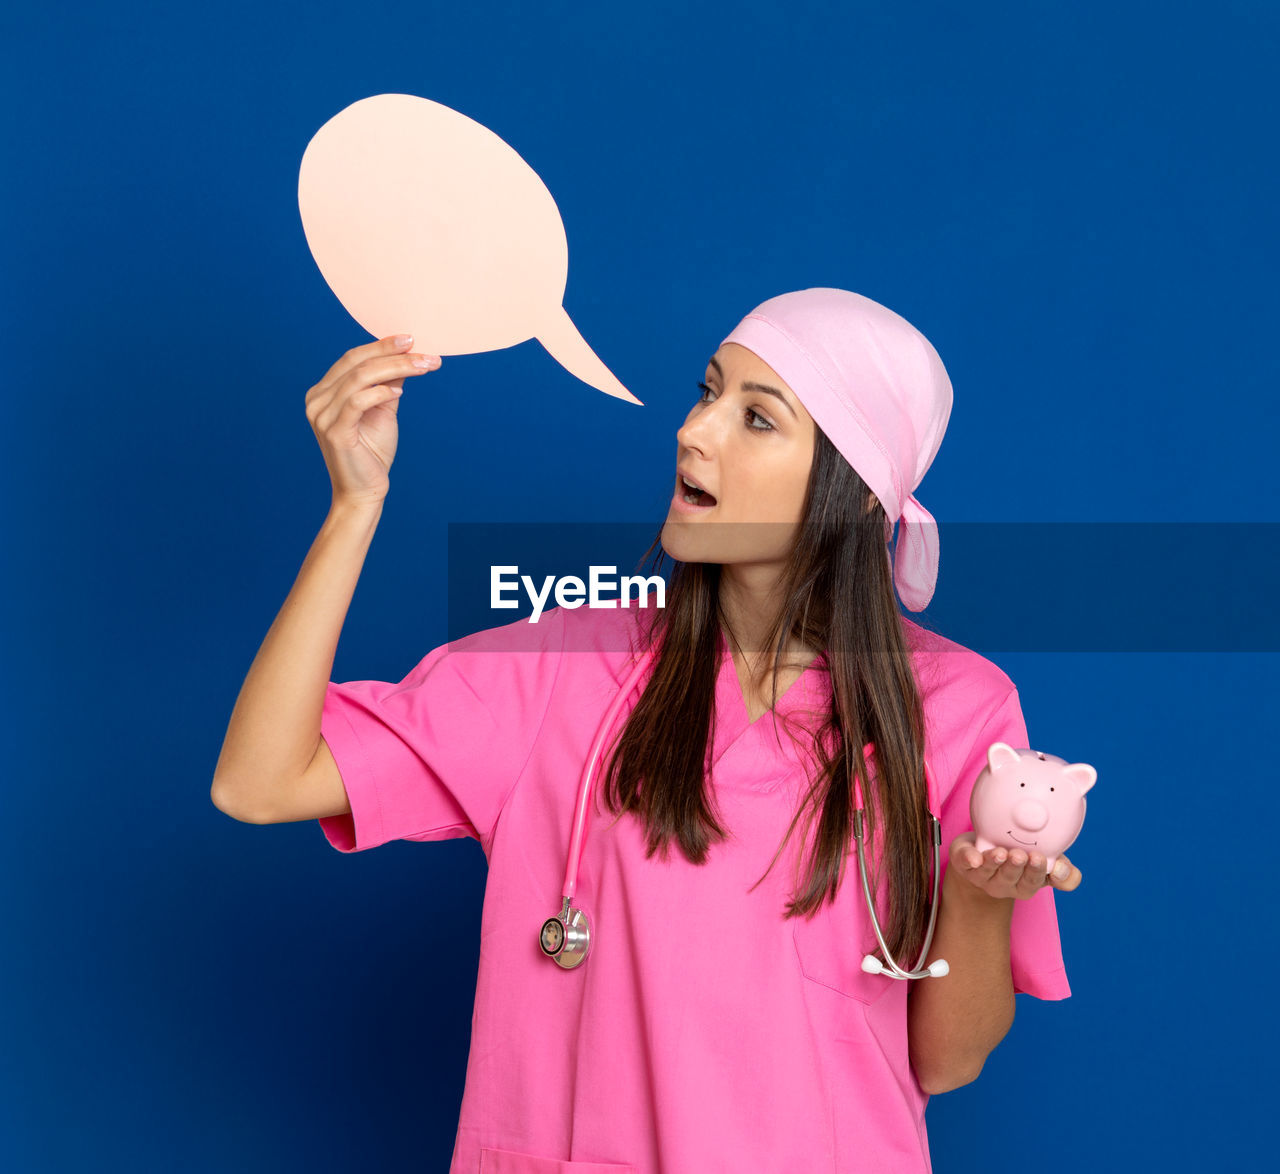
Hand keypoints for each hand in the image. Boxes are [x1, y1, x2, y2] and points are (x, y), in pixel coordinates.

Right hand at [304, 334, 442, 506]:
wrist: (365, 491)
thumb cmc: (372, 452)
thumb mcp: (383, 410)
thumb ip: (388, 384)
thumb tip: (405, 357)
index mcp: (324, 392)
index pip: (353, 359)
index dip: (380, 346)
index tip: (410, 339)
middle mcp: (317, 400)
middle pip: (356, 364)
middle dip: (392, 354)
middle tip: (422, 350)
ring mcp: (321, 415)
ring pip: (360, 379)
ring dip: (395, 369)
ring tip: (423, 367)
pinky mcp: (333, 432)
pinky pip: (358, 402)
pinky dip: (380, 392)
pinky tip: (400, 391)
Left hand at [948, 831, 1081, 900]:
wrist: (985, 848)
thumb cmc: (1022, 852)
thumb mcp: (1046, 859)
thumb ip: (1062, 868)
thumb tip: (1062, 870)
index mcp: (1025, 883)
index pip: (1033, 882)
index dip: (1037, 872)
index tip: (1040, 858)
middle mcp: (1004, 884)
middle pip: (1010, 879)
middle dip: (1016, 867)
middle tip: (1021, 855)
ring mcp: (983, 876)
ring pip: (988, 871)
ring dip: (995, 862)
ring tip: (1001, 852)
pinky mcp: (963, 864)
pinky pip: (964, 862)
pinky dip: (968, 858)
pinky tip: (973, 858)